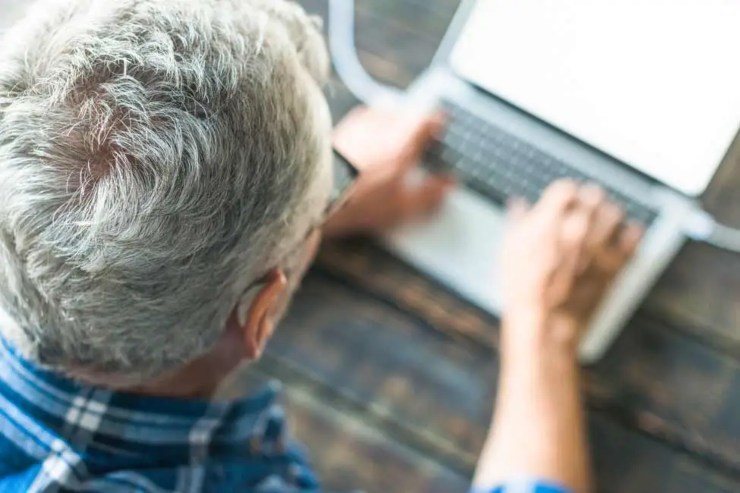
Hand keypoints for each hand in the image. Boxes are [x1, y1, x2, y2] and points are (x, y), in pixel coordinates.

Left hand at [322, 106, 454, 237]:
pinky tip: (370, 135)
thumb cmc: (360, 201)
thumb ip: (429, 193)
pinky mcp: (342, 127)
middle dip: (416, 122)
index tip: (443, 125)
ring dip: (394, 119)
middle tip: (421, 135)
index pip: (429, 119)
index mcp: (403, 142)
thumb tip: (449, 183)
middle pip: (408, 112)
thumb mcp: (401, 206)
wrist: (316, 193)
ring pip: (385, 111)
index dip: (439, 121)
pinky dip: (372, 122)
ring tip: (396, 134)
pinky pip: (363, 116)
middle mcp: (383, 126)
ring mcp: (361, 123)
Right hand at [501, 180, 642, 351]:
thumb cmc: (524, 290)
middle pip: (593, 197)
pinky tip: (626, 234)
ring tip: (605, 220)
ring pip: (614, 213)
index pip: (566, 189)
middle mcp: (576, 229)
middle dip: (588, 201)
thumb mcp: (510, 252)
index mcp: (549, 221)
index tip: (564, 201)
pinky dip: (630, 233)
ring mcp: (597, 246)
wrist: (546, 323)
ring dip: (609, 214)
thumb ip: (518, 223)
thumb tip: (519, 205)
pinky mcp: (614, 264)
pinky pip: (633, 238)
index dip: (565, 194)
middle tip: (586, 207)